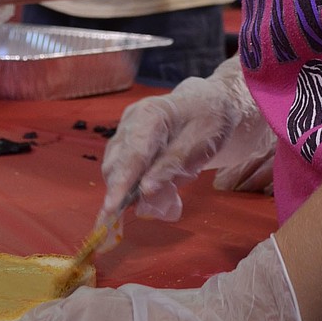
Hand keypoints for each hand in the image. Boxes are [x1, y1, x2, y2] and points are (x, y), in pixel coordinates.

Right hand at [100, 56, 276, 221]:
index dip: (121, 183)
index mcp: (150, 115)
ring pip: (114, 164)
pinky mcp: (128, 139)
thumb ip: (171, 165)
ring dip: (121, 188)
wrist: (210, 102)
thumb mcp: (199, 143)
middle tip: (119, 218)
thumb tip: (145, 190)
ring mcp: (127, 128)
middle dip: (117, 190)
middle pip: (116, 160)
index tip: (111, 208)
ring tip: (131, 208)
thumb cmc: (208, 120)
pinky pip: (121, 164)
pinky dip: (127, 182)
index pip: (132, 154)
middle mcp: (131, 119)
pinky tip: (137, 194)